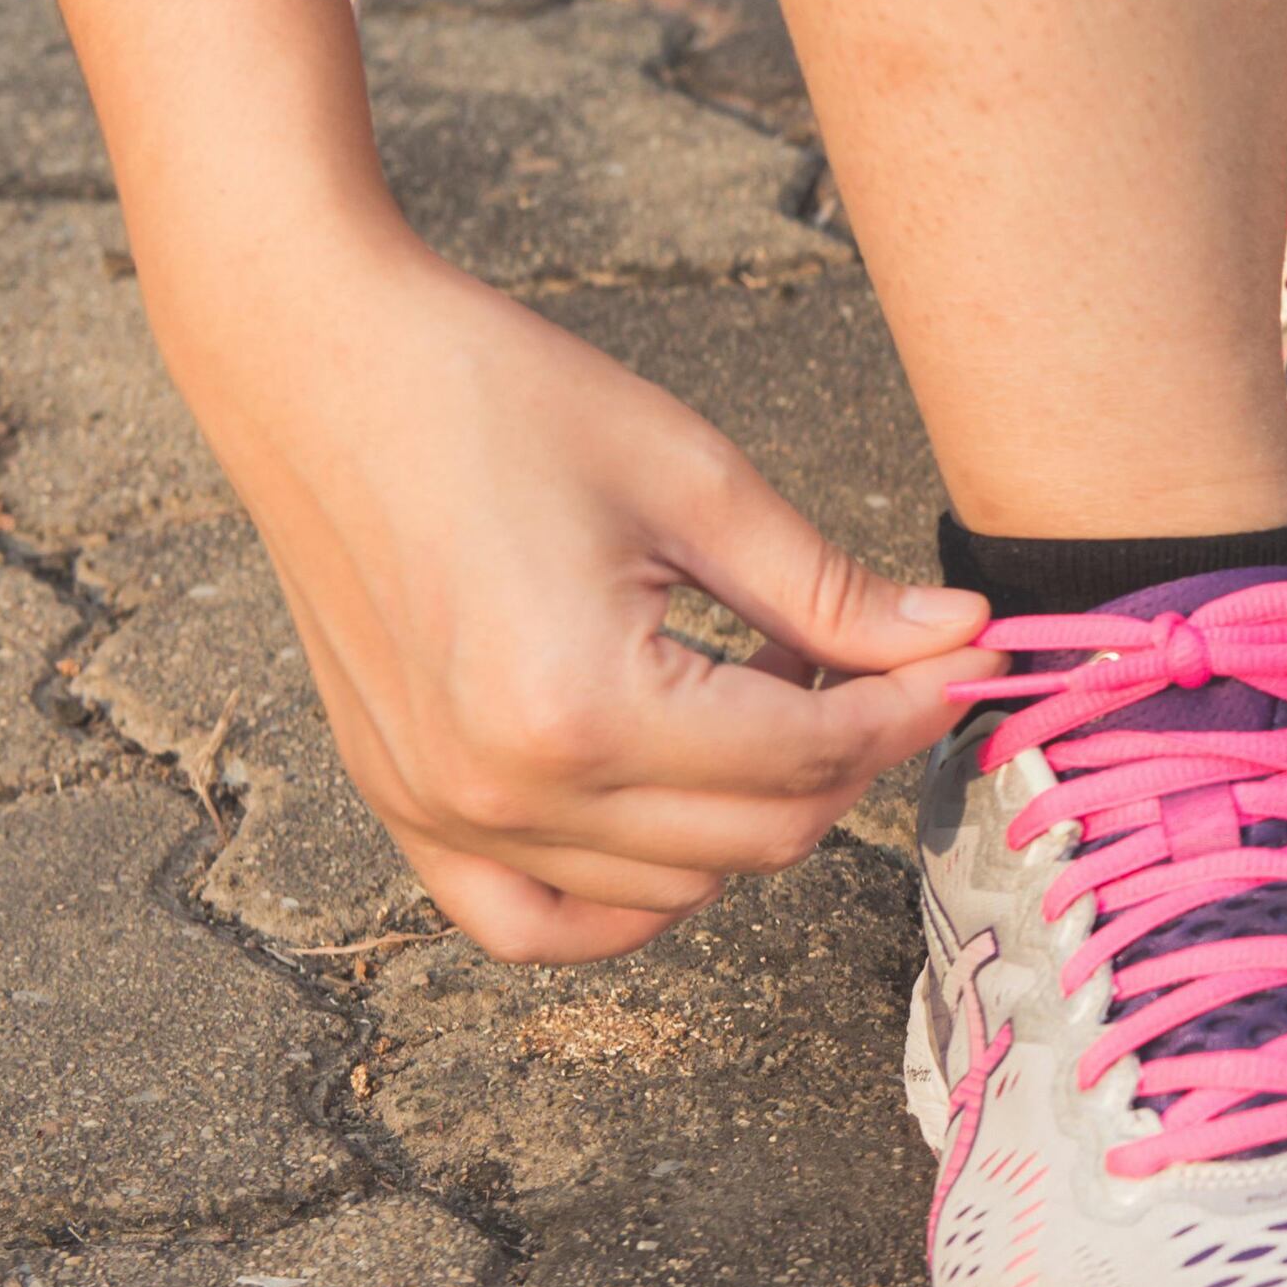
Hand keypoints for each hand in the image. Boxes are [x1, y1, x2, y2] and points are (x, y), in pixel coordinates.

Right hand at [159, 231, 998, 961]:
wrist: (318, 364)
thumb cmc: (494, 395)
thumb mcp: (695, 483)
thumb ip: (834, 592)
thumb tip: (960, 640)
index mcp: (584, 708)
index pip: (810, 757)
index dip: (912, 707)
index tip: (969, 659)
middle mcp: (506, 790)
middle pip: (757, 838)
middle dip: (848, 758)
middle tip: (872, 661)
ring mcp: (442, 813)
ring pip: (673, 888)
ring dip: (749, 810)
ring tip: (752, 687)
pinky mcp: (403, 806)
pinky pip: (536, 922)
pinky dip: (626, 894)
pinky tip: (673, 808)